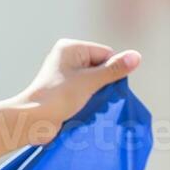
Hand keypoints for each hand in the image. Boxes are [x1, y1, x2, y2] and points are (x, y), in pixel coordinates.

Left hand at [13, 39, 141, 144]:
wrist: (32, 121)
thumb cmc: (57, 98)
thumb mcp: (89, 82)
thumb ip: (113, 70)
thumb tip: (136, 57)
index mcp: (71, 48)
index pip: (106, 54)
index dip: (109, 71)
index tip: (98, 86)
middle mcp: (67, 58)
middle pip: (101, 68)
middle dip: (103, 84)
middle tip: (94, 97)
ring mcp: (65, 74)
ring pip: (95, 82)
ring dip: (96, 94)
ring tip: (87, 105)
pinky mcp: (64, 90)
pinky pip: (85, 92)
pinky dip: (88, 101)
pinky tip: (84, 109)